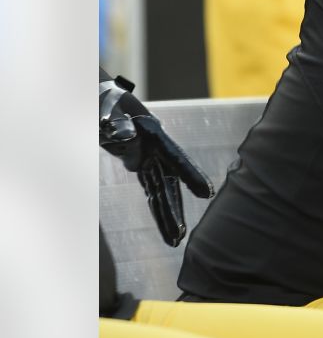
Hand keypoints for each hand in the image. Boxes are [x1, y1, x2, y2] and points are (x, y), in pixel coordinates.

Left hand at [100, 70, 214, 245]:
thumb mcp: (109, 110)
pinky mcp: (140, 163)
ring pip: (162, 191)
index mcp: (153, 135)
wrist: (102, 98)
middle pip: (169, 183)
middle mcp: (156, 150)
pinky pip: (151, 189)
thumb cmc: (105, 101)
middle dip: (174, 210)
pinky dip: (157, 206)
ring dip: (168, 215)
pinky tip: (166, 223)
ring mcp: (149, 157)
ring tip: (175, 239)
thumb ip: (117, 123)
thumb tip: (128, 136)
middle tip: (180, 235)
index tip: (206, 193)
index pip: (175, 157)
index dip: (191, 175)